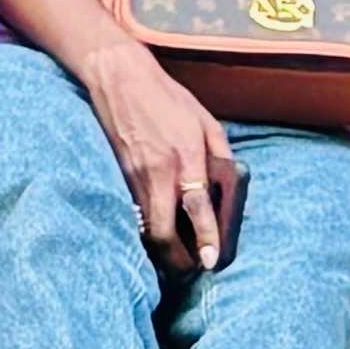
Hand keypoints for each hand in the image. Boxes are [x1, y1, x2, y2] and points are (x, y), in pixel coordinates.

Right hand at [84, 47, 245, 265]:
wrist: (120, 78)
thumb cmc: (168, 97)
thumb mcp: (205, 121)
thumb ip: (219, 155)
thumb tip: (230, 187)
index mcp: (186, 155)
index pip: (197, 204)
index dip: (206, 236)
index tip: (210, 261)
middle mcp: (159, 170)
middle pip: (163, 230)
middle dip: (176, 259)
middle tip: (190, 270)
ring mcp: (136, 175)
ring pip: (146, 227)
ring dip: (161, 249)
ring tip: (176, 261)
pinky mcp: (121, 175)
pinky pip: (136, 212)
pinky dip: (147, 229)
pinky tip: (158, 235)